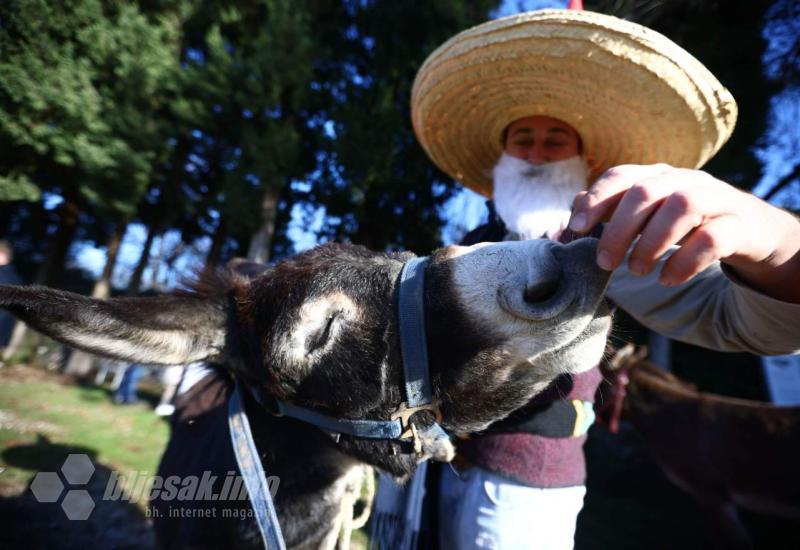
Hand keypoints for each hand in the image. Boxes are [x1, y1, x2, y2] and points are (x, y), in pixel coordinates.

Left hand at [568, 164, 799, 301]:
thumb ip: (612, 213)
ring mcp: (715, 199)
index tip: (576, 226)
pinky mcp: (739, 225)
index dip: (597, 198)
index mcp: (658, 176)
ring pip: (681, 207)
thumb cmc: (687, 224)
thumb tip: (568, 216)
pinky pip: (712, 238)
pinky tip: (667, 279)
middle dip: (618, 228)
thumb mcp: (649, 216)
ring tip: (638, 271)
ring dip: (651, 243)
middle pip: (646, 192)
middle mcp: (685, 181)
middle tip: (605, 262)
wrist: (751, 231)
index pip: (622, 175)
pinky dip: (685, 261)